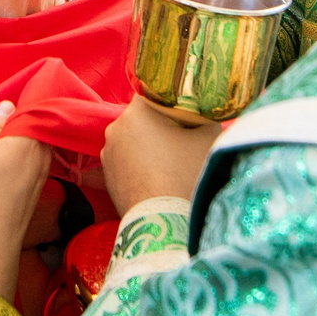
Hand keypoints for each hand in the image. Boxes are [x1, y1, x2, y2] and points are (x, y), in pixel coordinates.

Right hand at [0, 102, 50, 300]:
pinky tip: (7, 161)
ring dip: (23, 138)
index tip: (8, 103)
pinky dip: (25, 154)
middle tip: (0, 122)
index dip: (22, 101)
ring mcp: (45, 170)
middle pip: (38, 124)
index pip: (34, 106)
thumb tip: (9, 106)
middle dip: (24, 118)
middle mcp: (44, 152)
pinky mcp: (41, 185)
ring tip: (0, 140)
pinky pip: (36, 157)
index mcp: (27, 138)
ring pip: (37, 142)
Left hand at [100, 95, 220, 213]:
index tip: (190, 113)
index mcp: (136, 111)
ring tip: (175, 162)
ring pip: (136, 139)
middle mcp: (115, 127)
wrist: (164, 222)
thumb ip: (207, 115)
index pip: (157, 92)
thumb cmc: (186, 176)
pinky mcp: (108, 176)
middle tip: (187, 140)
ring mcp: (108, 153)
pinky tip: (161, 176)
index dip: (176, 100)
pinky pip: (128, 160)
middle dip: (165, 125)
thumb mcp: (209, 137)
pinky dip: (142, 164)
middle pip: (145, 117)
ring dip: (152, 145)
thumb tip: (207, 110)